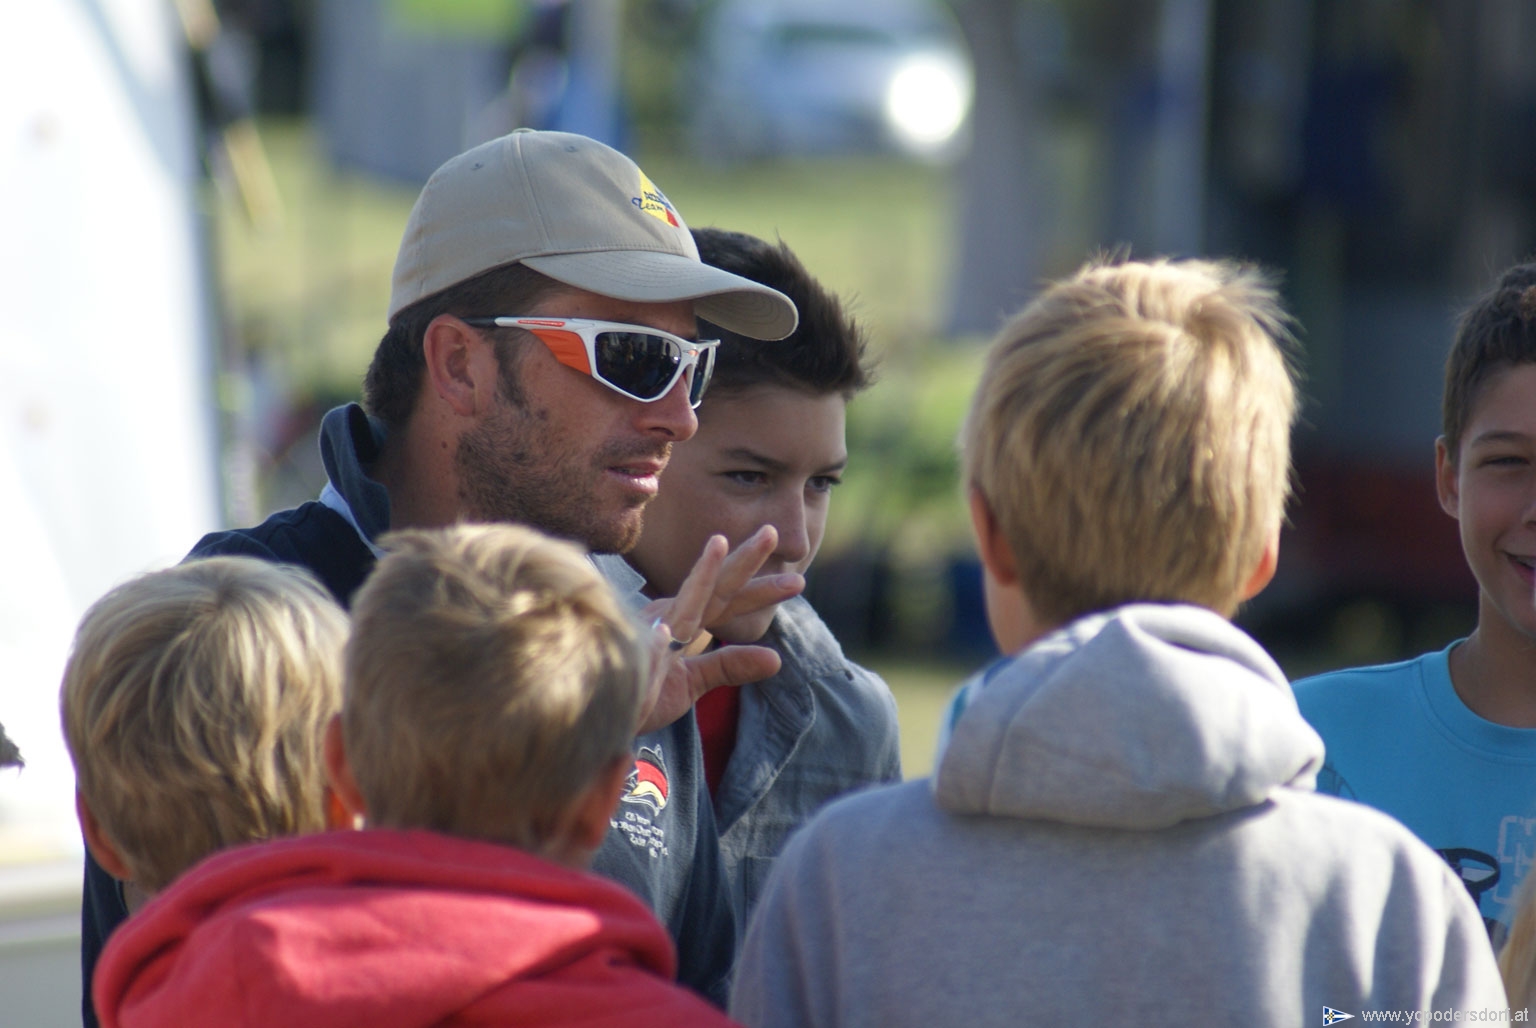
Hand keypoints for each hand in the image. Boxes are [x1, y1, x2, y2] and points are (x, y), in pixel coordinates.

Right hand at [635, 527, 804, 733]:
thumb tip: (777, 659)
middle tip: (771, 532)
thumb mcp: (696, 682)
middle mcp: (671, 616)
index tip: (798, 580)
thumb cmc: (646, 693)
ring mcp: (650, 632)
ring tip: (718, 544)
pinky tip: (663, 631)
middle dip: (743, 560)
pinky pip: (643, 648)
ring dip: (700, 574)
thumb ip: (730, 666)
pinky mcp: (630, 656)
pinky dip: (652, 641)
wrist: (601, 712)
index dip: (762, 590)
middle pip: (715, 587)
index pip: (730, 600)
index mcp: (687, 619)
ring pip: (681, 602)